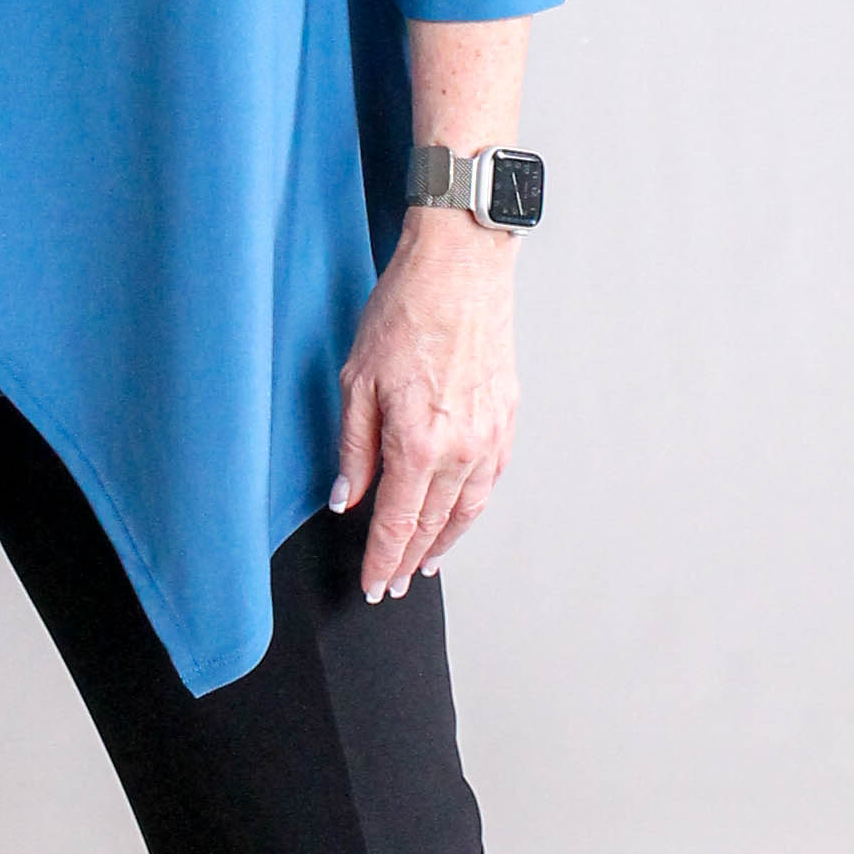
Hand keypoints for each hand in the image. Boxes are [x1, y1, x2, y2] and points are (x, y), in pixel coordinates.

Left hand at [330, 211, 519, 600]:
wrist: (460, 269)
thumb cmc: (405, 312)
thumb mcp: (357, 381)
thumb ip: (354, 447)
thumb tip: (348, 496)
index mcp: (418, 443)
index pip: (397, 523)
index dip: (382, 560)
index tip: (373, 584)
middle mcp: (461, 448)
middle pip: (433, 524)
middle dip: (409, 559)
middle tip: (394, 583)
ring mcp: (489, 434)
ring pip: (468, 507)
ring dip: (445, 540)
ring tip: (425, 561)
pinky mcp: (506, 417)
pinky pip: (490, 478)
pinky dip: (472, 504)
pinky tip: (460, 512)